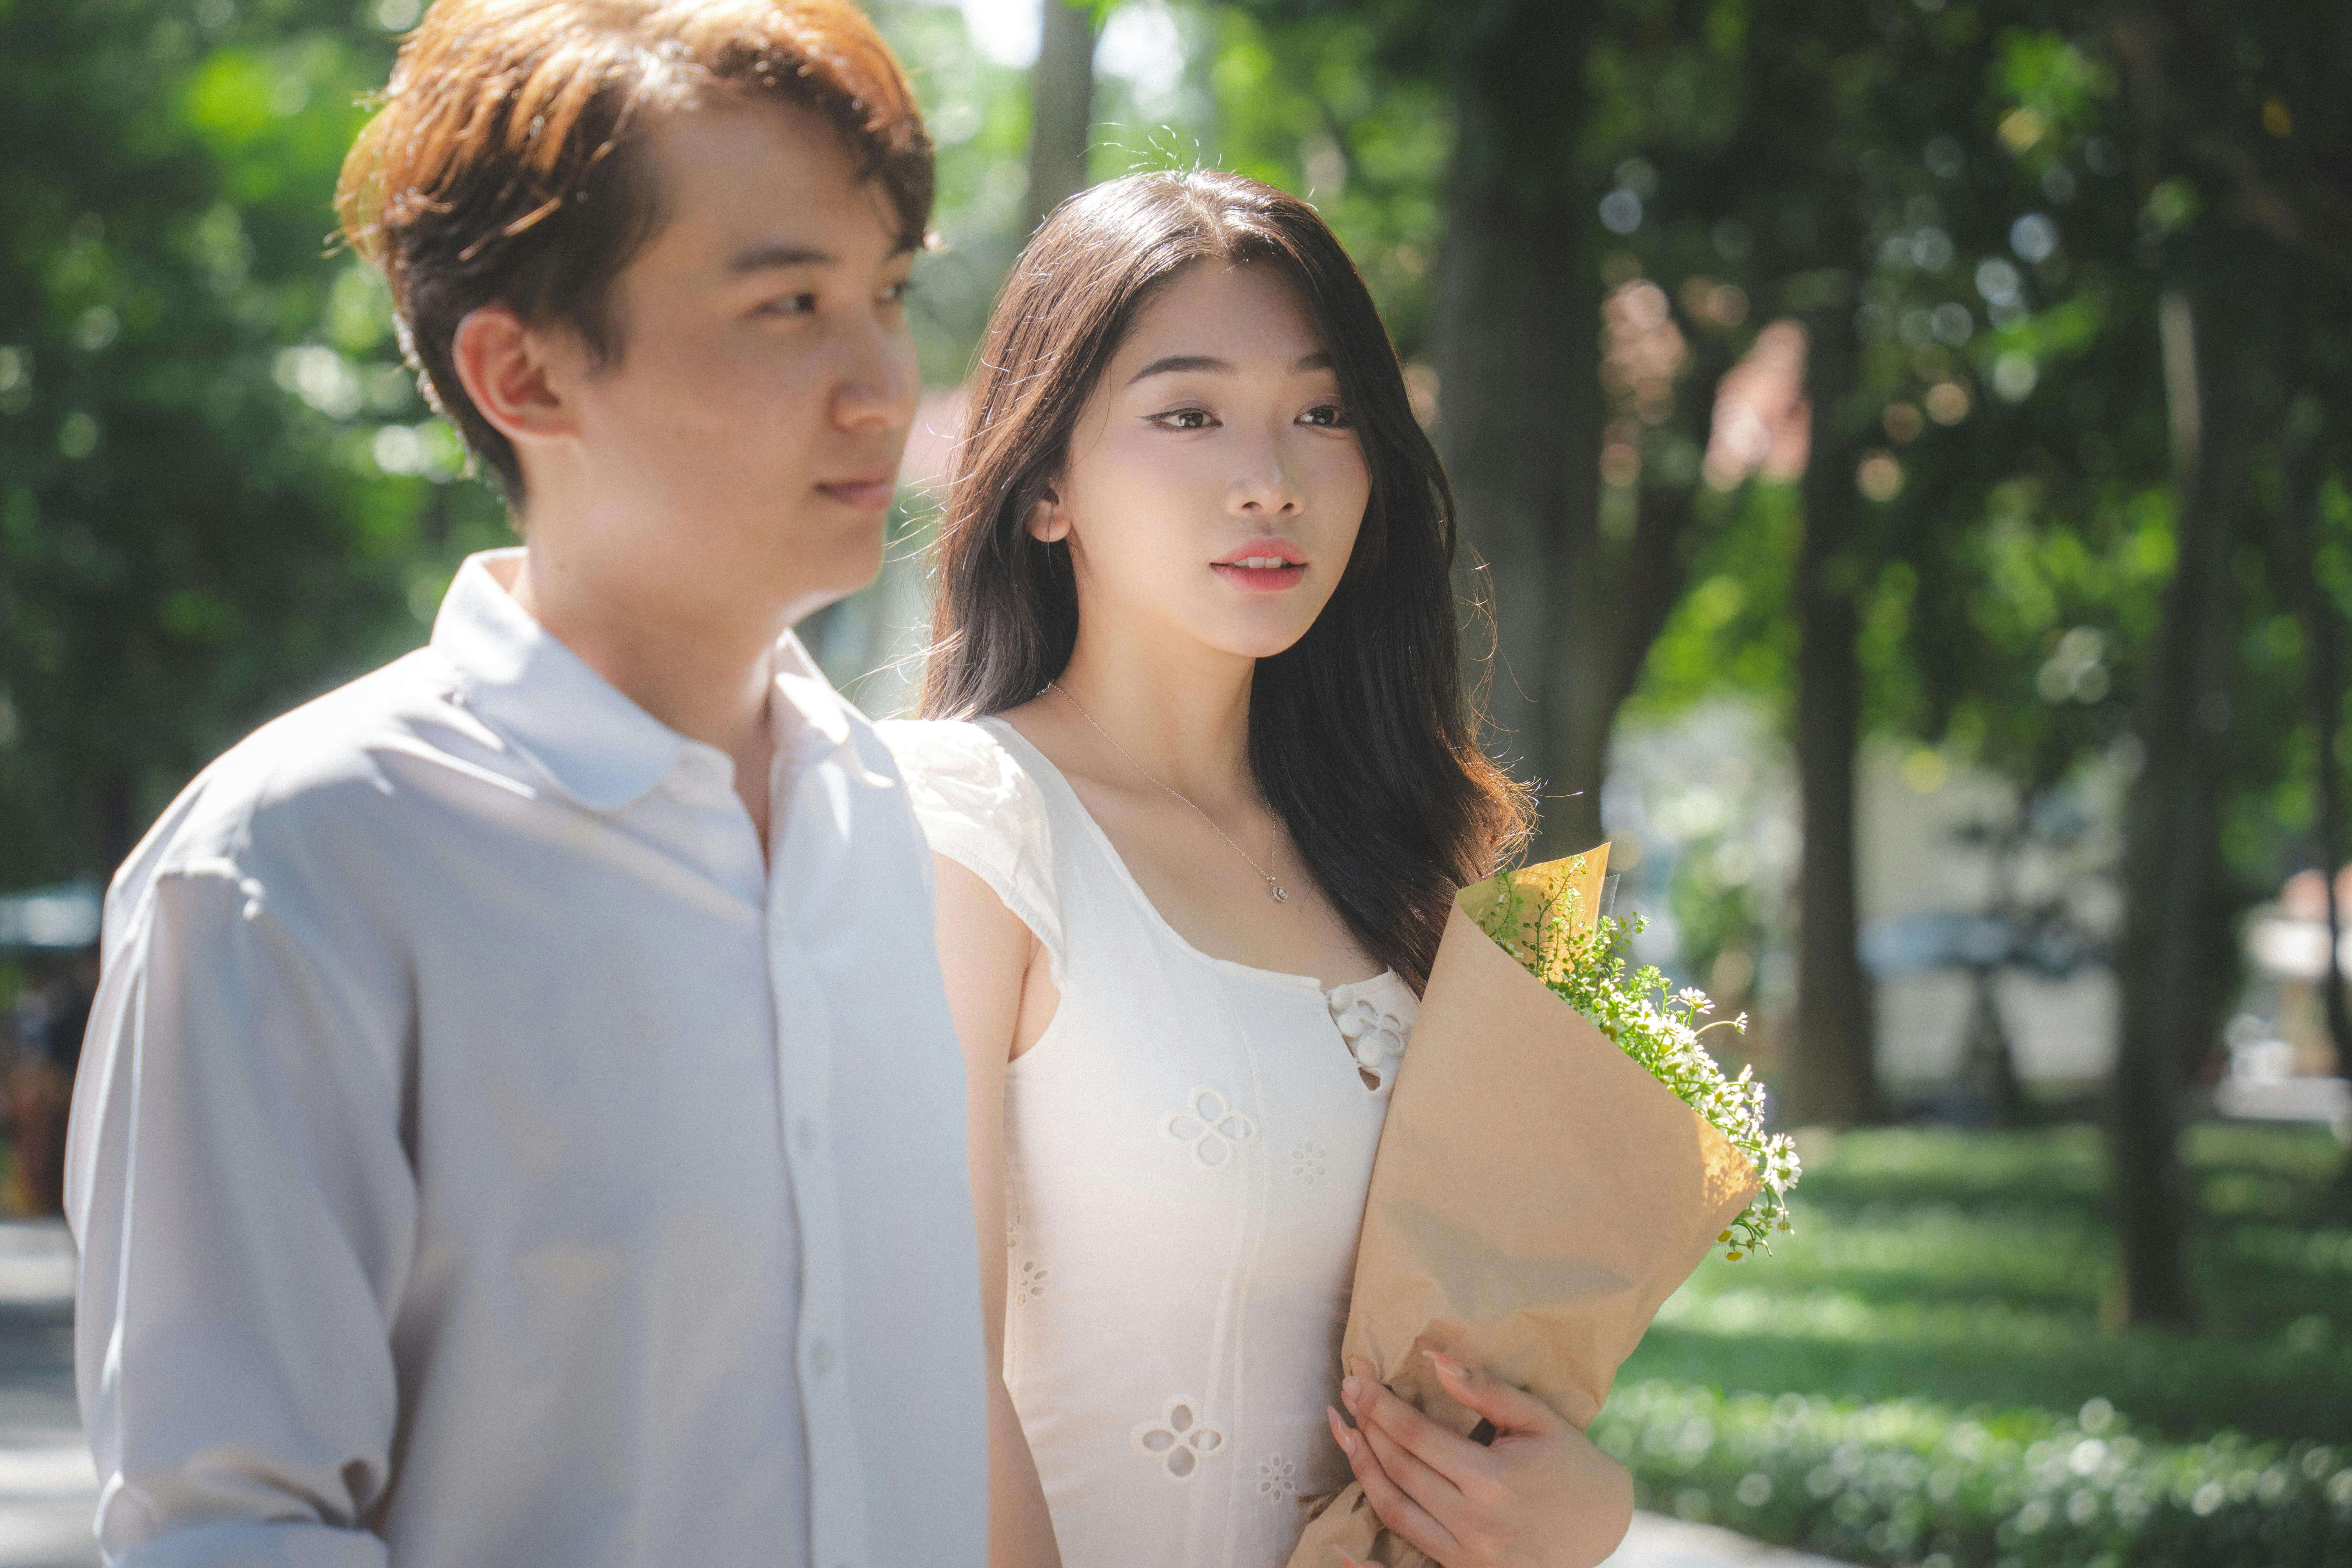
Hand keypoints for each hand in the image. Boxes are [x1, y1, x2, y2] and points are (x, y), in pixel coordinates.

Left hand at [1325, 1349, 1631, 1567]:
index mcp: (1493, 1480)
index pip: (1416, 1435)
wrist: (1605, 1527)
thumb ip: (1485, 1390)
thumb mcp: (1538, 1419)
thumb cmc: (1572, 1465)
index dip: (1379, 1405)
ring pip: (1393, 1509)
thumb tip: (1434, 1359)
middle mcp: (1474, 1522)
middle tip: (1345, 1396)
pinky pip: (1407, 1559)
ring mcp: (1467, 1554)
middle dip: (1366, 1427)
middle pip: (1399, 1469)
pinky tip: (1339, 1547)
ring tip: (1343, 1433)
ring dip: (1361, 1469)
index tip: (1355, 1380)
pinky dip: (1367, 1561)